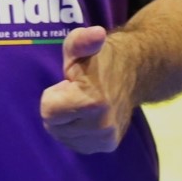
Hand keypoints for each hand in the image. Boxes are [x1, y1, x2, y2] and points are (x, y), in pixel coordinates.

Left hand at [40, 26, 137, 153]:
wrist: (133, 72)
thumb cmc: (99, 57)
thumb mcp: (80, 43)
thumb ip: (81, 40)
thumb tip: (96, 34)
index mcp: (93, 101)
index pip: (47, 112)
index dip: (53, 95)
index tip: (68, 84)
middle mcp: (102, 126)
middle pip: (53, 126)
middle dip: (59, 108)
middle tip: (76, 92)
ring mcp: (106, 139)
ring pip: (63, 136)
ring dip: (66, 120)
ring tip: (83, 102)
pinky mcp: (108, 146)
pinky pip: (75, 143)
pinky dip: (75, 130)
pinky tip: (87, 115)